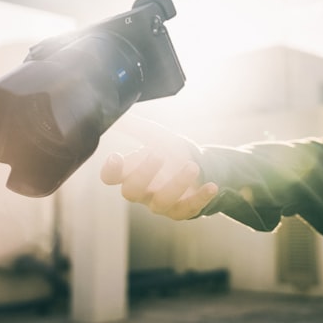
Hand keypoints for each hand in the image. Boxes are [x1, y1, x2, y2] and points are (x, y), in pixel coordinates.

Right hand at [99, 119, 218, 219]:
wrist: (201, 168)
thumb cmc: (171, 152)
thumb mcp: (154, 136)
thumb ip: (135, 126)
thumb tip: (116, 111)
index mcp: (131, 173)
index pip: (111, 177)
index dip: (110, 171)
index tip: (116, 158)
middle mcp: (143, 191)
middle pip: (131, 192)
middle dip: (143, 174)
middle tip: (158, 154)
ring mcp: (161, 204)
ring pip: (161, 202)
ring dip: (177, 183)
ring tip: (192, 166)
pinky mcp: (182, 211)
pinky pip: (189, 209)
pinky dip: (201, 198)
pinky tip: (212, 186)